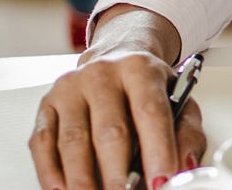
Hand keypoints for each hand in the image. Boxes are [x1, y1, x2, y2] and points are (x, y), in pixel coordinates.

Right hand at [30, 15, 205, 189]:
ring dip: (83, 180)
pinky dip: (51, 172)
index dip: (157, 151)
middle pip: (109, 131)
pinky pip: (43, 143)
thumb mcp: (180, 101)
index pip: (150, 112)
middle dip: (118, 174)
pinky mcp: (48, 105)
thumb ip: (187, 134)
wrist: (117, 54)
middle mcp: (102, 75)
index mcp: (140, 69)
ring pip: (74, 141)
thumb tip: (184, 166)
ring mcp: (71, 89)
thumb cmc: (148, 87)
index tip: (161, 181)